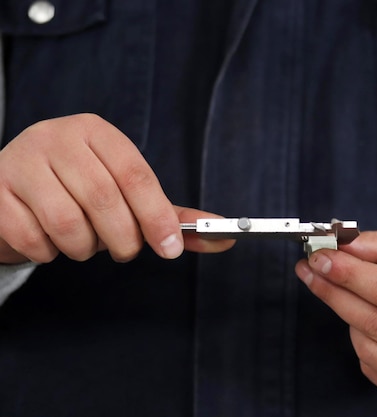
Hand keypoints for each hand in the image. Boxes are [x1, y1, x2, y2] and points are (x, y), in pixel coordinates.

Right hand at [0, 114, 232, 263]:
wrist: (12, 185)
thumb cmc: (79, 189)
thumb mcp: (125, 193)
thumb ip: (170, 215)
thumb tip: (226, 236)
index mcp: (96, 132)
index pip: (136, 175)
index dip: (157, 217)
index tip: (170, 249)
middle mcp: (57, 137)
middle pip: (104, 200)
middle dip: (123, 240)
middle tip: (125, 250)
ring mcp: (20, 160)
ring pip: (67, 224)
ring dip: (83, 248)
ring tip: (84, 242)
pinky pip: (32, 238)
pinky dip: (48, 252)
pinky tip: (50, 241)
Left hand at [295, 228, 376, 401]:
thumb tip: (345, 246)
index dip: (350, 275)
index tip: (320, 257)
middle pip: (375, 323)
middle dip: (334, 293)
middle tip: (312, 269)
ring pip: (368, 349)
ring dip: (349, 318)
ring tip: (354, 293)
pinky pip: (375, 369)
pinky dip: (363, 343)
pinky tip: (373, 321)